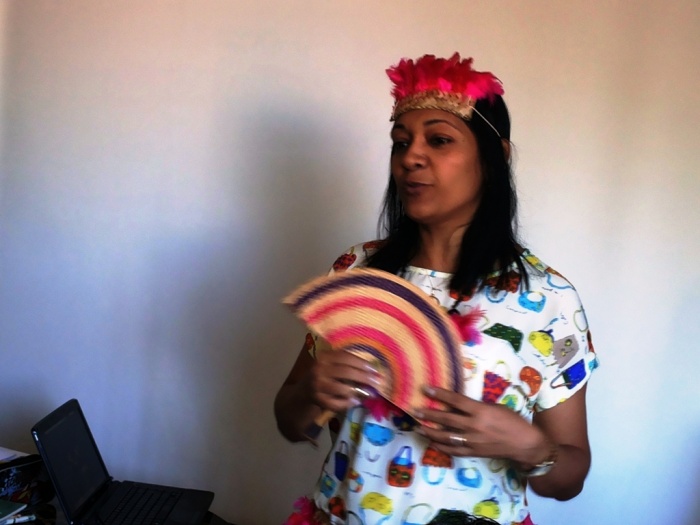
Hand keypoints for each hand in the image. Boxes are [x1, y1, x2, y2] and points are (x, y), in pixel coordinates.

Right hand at [306, 350, 381, 413]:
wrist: (304, 390)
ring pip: (342, 389)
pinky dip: (348, 403)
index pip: (346, 357)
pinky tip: (356, 401)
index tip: (374, 369)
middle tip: (375, 382)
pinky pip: (336, 403)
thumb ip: (347, 364)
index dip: (361, 363)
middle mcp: (319, 369)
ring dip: (357, 391)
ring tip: (368, 393)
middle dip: (363, 377)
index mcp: (324, 357)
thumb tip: (371, 370)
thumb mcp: (331, 364)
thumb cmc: (324, 374)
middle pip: (346, 372)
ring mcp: (318, 385)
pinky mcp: (318, 400)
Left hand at [414, 386, 550, 464]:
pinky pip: (453, 450)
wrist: (524, 443)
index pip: (455, 400)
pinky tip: (432, 442)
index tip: (425, 389)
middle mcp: (474, 426)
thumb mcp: (495, 407)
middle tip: (415, 410)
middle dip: (429, 414)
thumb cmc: (512, 420)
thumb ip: (476, 406)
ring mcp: (472, 441)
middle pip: (446, 419)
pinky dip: (441, 446)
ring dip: (430, 432)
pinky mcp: (473, 452)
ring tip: (418, 427)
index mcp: (480, 411)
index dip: (439, 394)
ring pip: (446, 437)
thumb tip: (458, 403)